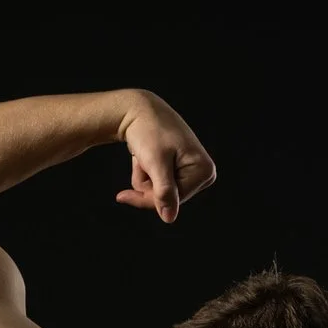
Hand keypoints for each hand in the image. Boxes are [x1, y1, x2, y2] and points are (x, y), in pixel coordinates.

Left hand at [116, 91, 216, 222]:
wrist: (138, 110)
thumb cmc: (149, 131)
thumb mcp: (156, 163)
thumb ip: (164, 191)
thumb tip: (169, 218)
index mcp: (204, 171)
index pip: (172, 202)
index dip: (146, 198)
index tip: (123, 194)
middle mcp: (202, 173)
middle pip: (167, 199)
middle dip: (147, 185)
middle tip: (141, 161)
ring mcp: (191, 172)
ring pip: (159, 193)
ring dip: (144, 178)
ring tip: (144, 156)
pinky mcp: (178, 169)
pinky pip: (156, 184)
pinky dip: (144, 173)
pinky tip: (144, 156)